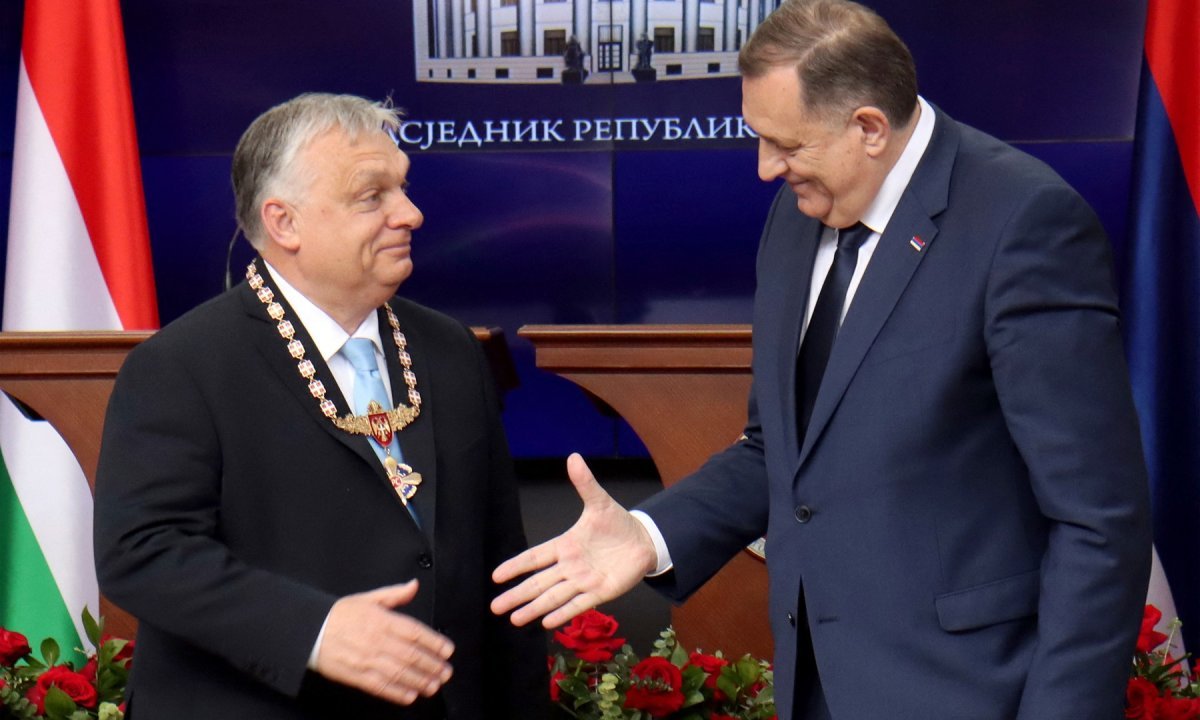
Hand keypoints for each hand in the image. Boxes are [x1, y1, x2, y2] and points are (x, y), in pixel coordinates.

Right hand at [315, 580, 453, 704]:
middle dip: (431, 665)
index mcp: (381, 619)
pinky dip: (397, 693)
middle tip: (445, 672)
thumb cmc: (339, 614)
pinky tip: (410, 696)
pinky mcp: (355, 676)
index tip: (447, 650)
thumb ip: (394, 594)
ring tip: (434, 685)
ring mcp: (366, 659)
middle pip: (411, 655)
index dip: (433, 642)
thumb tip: (414, 585)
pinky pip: (380, 686)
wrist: (309, 630)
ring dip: (419, 681)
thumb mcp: (368, 598)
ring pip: (399, 673)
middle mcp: (376, 640)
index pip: (414, 631)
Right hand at [491, 453, 657, 627]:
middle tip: (495, 607)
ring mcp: (583, 581)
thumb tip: (573, 457)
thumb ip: (585, 483)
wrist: (643, 540)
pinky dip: (563, 613)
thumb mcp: (600, 502)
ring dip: (535, 608)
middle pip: (538, 583)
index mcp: (565, 545)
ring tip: (514, 619)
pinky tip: (546, 623)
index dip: (516, 566)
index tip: (496, 576)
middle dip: (517, 594)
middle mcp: (570, 566)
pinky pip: (578, 604)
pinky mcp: (600, 592)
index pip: (535, 557)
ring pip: (554, 597)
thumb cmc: (617, 523)